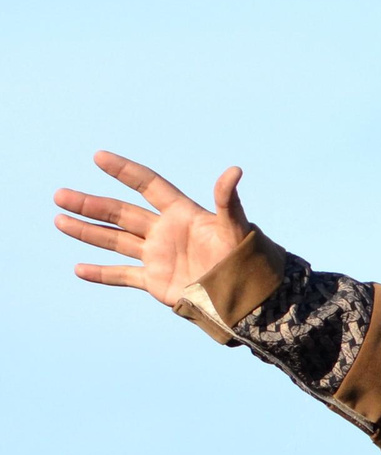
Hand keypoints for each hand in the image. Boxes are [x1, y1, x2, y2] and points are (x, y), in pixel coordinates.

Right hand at [54, 151, 252, 307]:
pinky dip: (101, 274)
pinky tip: (78, 269)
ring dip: (87, 231)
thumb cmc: (245, 260)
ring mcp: (158, 256)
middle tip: (60, 195)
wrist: (247, 298)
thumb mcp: (235, 229)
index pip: (148, 185)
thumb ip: (228, 201)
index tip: (99, 156)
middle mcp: (165, 232)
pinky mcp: (155, 281)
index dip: (125, 170)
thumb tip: (234, 171)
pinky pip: (122, 276)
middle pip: (121, 213)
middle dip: (91, 205)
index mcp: (182, 214)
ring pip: (115, 241)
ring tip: (58, 219)